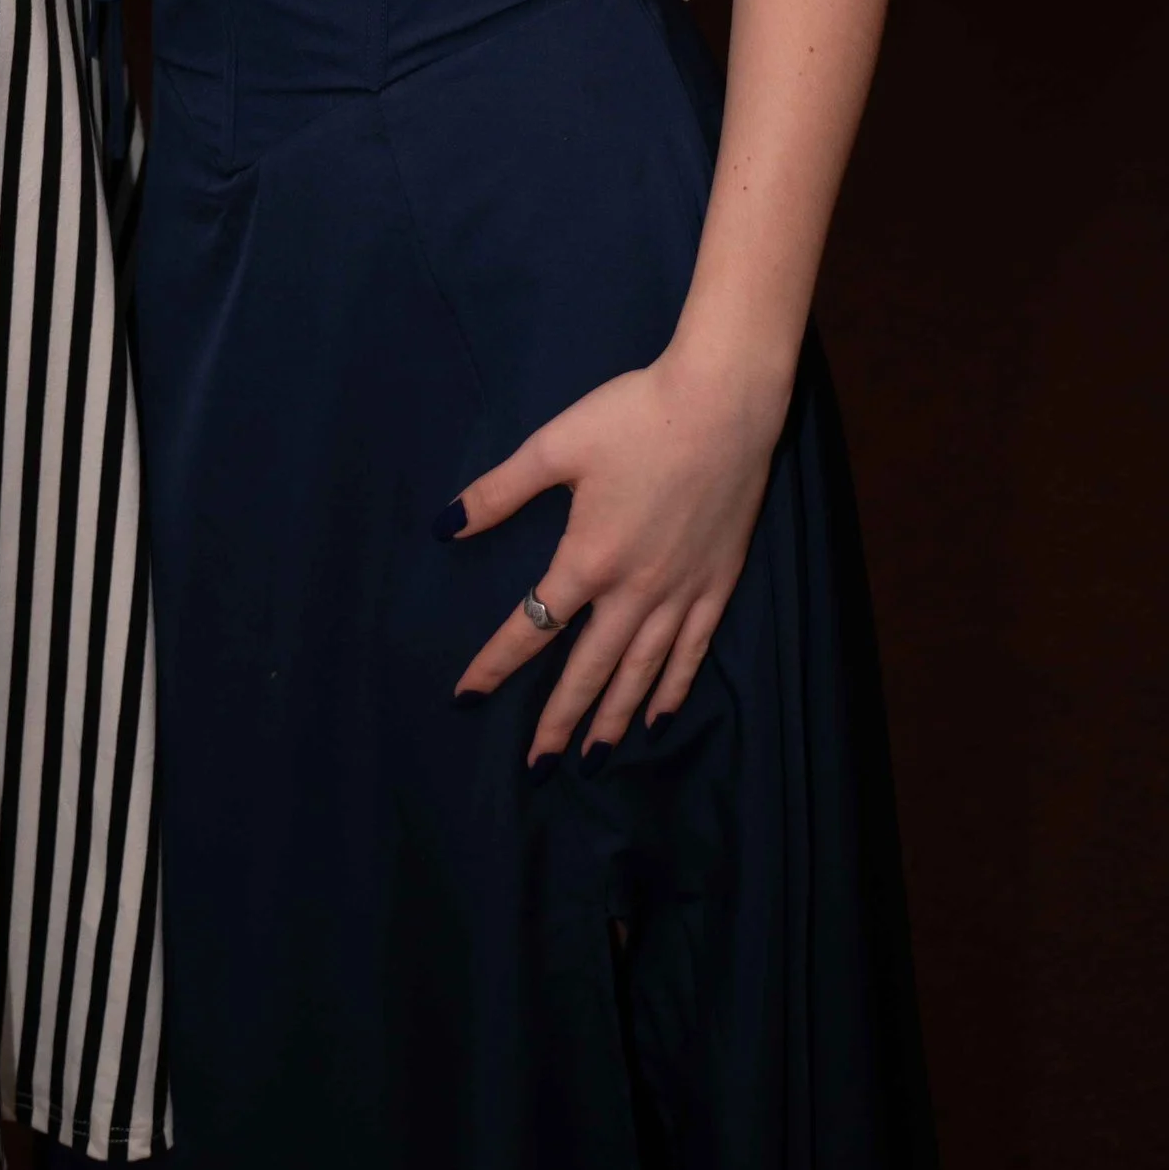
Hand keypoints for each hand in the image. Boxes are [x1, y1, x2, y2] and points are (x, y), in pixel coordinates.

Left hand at [445, 343, 787, 760]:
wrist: (722, 403)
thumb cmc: (634, 416)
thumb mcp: (555, 447)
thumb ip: (499, 492)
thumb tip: (445, 526)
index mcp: (588, 559)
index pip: (532, 625)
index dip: (496, 662)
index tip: (466, 694)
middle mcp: (634, 591)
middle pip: (588, 669)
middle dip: (559, 720)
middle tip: (537, 766)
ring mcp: (681, 593)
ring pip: (641, 672)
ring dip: (613, 718)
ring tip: (593, 759)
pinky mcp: (718, 585)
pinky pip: (693, 652)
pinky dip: (674, 689)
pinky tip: (659, 717)